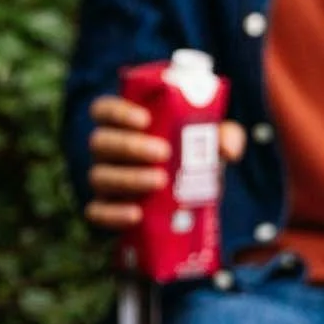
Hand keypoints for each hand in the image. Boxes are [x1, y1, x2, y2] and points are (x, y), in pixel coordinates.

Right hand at [83, 96, 246, 231]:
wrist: (188, 197)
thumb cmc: (192, 157)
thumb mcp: (211, 141)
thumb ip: (224, 135)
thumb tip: (227, 148)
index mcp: (122, 125)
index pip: (103, 110)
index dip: (117, 111)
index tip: (145, 119)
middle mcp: (106, 151)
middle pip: (99, 142)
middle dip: (129, 145)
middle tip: (163, 152)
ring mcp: (103, 180)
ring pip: (98, 176)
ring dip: (128, 177)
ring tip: (160, 181)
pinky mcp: (106, 210)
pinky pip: (96, 212)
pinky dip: (113, 213)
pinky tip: (136, 214)